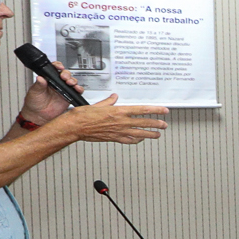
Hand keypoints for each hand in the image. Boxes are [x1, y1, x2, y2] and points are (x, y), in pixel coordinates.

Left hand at [17, 65, 79, 124]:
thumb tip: (40, 77)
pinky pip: (76, 92)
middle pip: (65, 74)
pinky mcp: (69, 97)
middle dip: (67, 74)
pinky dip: (79, 89)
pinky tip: (77, 89)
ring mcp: (63, 90)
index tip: (59, 67)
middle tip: (64, 77)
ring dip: (73, 80)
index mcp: (48, 80)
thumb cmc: (34, 103)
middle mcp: (56, 83)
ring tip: (70, 83)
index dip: (58, 66)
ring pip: (72, 81)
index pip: (54, 69)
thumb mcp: (34, 92)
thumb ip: (38, 84)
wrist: (38, 116)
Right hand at [53, 95, 168, 143]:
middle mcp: (121, 122)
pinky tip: (140, 140)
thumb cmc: (83, 116)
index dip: (156, 110)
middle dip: (157, 124)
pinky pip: (129, 141)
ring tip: (158, 134)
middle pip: (144, 123)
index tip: (164, 111)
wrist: (74, 127)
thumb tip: (114, 97)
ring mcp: (118, 132)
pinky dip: (136, 140)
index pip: (143, 110)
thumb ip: (109, 102)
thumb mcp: (98, 104)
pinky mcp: (114, 139)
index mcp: (119, 111)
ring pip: (140, 134)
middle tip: (164, 125)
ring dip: (150, 134)